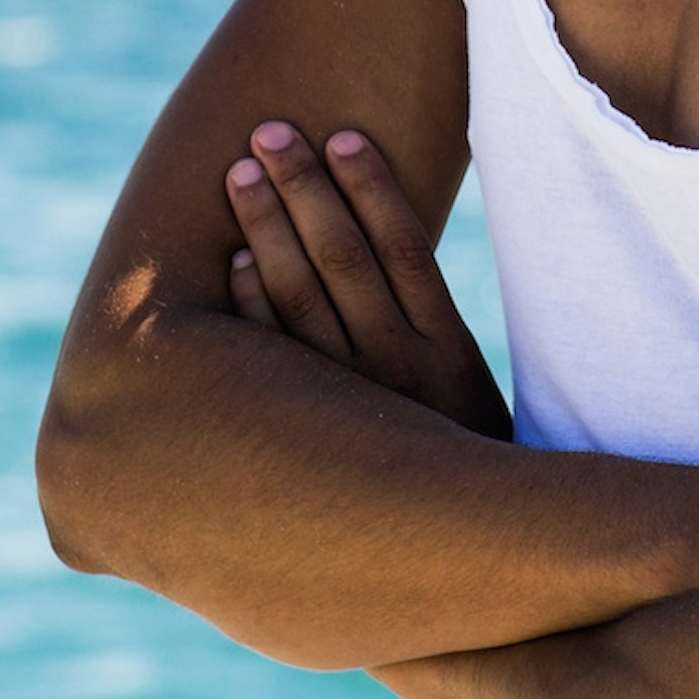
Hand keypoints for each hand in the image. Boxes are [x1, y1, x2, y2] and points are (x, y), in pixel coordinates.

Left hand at [225, 121, 511, 438]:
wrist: (454, 566)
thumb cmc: (459, 464)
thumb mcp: (466, 400)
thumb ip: (430, 335)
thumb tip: (391, 248)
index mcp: (448, 357)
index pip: (404, 249)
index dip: (371, 189)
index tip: (342, 136)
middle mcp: (397, 377)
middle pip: (341, 261)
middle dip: (303, 191)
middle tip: (268, 132)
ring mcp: (346, 409)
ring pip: (298, 305)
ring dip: (267, 233)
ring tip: (242, 174)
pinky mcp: (309, 438)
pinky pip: (271, 365)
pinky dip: (249, 310)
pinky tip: (232, 263)